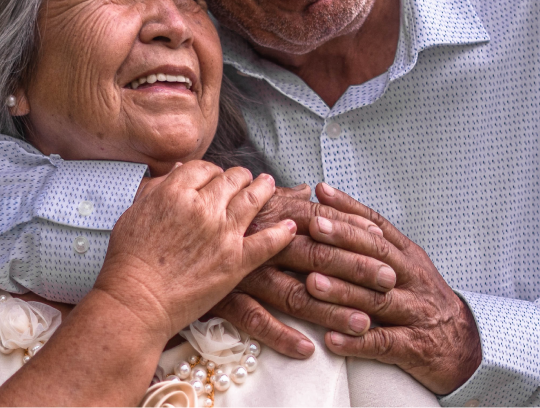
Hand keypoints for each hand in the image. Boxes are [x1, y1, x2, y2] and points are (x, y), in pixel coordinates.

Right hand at [93, 161, 295, 339]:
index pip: (204, 168)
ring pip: (253, 200)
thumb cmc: (128, 261)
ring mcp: (223, 233)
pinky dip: (282, 232)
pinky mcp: (236, 261)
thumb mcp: (134, 214)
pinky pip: (268, 242)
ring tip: (269, 185)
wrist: (136, 301)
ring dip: (264, 189)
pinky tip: (290, 226)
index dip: (212, 171)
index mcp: (175, 192)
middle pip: (232, 179)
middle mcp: (203, 207)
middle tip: (246, 178)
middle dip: (240, 177)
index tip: (215, 177)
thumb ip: (157, 189)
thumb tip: (175, 171)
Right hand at [212, 185, 394, 358]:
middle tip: (388, 283)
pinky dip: (283, 335)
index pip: (322, 222)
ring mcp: (243, 270)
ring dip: (331, 309)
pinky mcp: (225, 297)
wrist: (151, 248)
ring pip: (295, 291)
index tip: (384, 247)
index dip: (354, 234)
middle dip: (356, 270)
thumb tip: (307, 189)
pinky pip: (258, 320)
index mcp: (269, 214)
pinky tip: (308, 349)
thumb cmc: (202, 220)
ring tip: (362, 323)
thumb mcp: (242, 201)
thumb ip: (279, 198)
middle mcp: (259, 240)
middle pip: (318, 256)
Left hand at [306, 183, 481, 394]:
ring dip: (343, 291)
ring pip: (377, 299)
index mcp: (409, 257)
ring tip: (311, 283)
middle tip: (314, 227)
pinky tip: (330, 339)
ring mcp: (415, 312)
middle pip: (378, 255)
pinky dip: (356, 342)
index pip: (378, 226)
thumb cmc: (424, 300)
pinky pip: (383, 344)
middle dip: (344, 240)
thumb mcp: (408, 266)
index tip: (321, 193)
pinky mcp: (413, 346)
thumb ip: (376, 243)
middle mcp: (413, 279)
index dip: (350, 208)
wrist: (465, 345)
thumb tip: (336, 211)